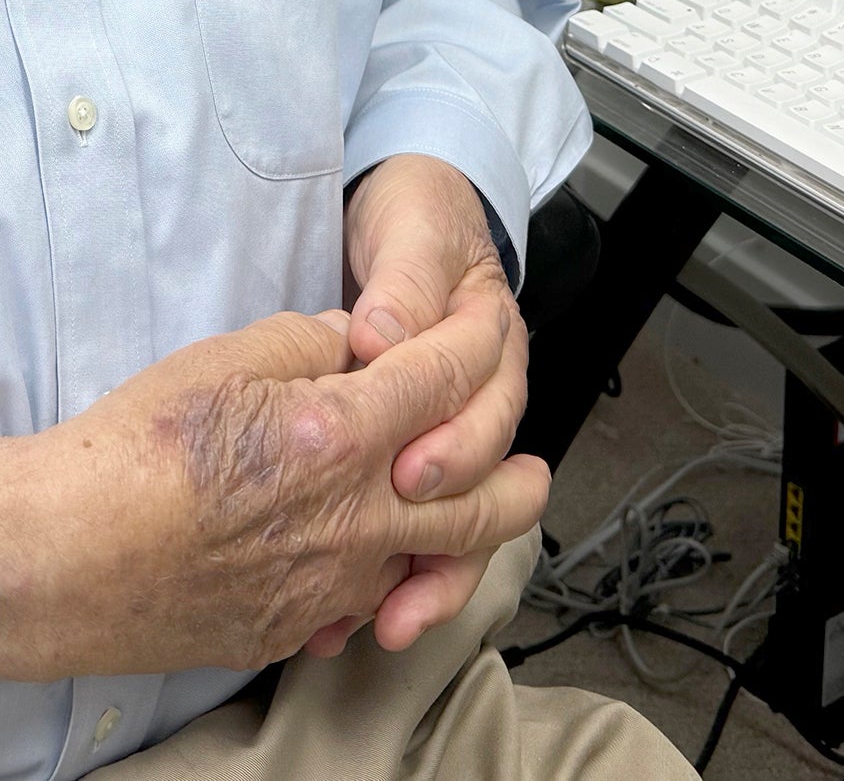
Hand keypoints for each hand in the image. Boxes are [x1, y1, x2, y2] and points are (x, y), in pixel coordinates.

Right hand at [0, 300, 546, 682]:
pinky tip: (362, 564)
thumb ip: (307, 343)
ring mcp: (327, 587)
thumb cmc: (132, 450)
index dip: (474, 347)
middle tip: (533, 472)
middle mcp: (354, 520)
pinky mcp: (290, 629)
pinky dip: (376, 579)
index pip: (445, 380)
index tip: (486, 333)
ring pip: (424, 564)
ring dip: (453, 540)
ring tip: (460, 521)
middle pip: (478, 507)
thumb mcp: (225, 358)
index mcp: (343, 435)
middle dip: (517, 485)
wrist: (63, 557)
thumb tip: (354, 346)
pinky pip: (358, 604)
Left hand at [338, 155, 528, 655]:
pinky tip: (350, 618)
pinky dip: (390, 581)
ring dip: (428, 580)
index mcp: (493, 343)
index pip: (486, 406)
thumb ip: (404, 283)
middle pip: (486, 487)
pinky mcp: (414, 467)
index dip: (451, 443)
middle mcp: (482, 399)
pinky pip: (419, 535)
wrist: (408, 219)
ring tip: (385, 624)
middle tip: (391, 553)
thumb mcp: (412, 232)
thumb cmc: (414, 220)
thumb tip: (383, 333)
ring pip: (463, 529)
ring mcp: (451, 437)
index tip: (406, 466)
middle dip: (445, 531)